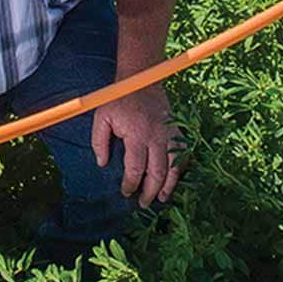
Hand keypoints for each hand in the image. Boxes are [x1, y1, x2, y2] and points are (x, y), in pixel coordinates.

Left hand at [91, 86, 185, 207]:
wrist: (141, 78)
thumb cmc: (119, 99)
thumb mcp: (102, 117)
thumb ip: (99, 141)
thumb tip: (102, 164)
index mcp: (137, 134)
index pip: (136, 168)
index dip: (131, 184)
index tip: (126, 192)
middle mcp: (156, 136)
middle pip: (157, 173)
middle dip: (150, 191)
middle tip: (143, 203)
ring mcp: (170, 134)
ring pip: (175, 167)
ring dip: (169, 186)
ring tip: (161, 198)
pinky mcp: (177, 130)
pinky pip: (183, 154)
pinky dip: (180, 169)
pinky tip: (174, 179)